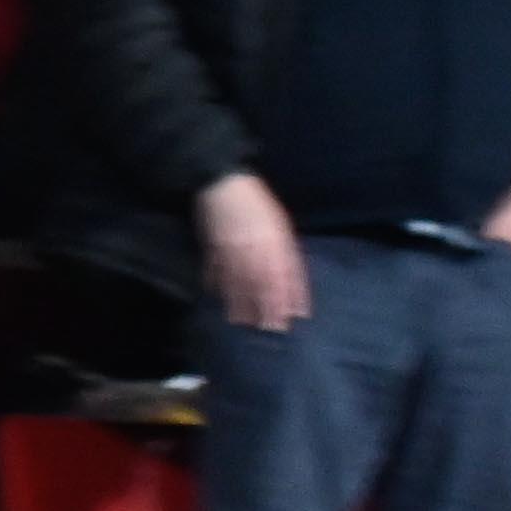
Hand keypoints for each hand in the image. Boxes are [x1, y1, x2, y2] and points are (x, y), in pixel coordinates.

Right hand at [196, 174, 309, 333]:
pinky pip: (216, 269)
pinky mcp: (213, 246)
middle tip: (270, 328)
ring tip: (241, 320)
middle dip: (269, 307)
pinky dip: (216, 283)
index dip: (293, 296)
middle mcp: (256, 248)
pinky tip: (216, 296)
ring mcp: (233, 249)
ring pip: (239, 281)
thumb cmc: (257, 203)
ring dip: (241, 303)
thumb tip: (290, 280)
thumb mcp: (279, 225)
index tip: (296, 315)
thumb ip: (284, 251)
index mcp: (276, 240)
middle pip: (264, 283)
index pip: (287, 274)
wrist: (224, 183)